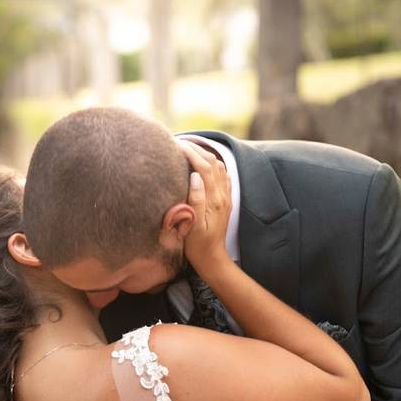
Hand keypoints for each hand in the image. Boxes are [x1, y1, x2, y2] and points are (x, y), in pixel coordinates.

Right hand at [176, 139, 231, 271]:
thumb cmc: (198, 245)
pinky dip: (213, 163)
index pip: (203, 167)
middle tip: (179, 142)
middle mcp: (222, 195)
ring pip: (218, 166)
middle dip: (196, 148)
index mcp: (214, 199)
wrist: (212, 258)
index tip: (175, 145)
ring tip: (188, 148)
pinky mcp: (224, 200)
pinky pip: (222, 175)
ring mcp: (225, 197)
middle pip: (212, 162)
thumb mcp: (193, 225)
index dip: (190, 152)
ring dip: (204, 153)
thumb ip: (196, 199)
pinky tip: (204, 162)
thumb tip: (194, 176)